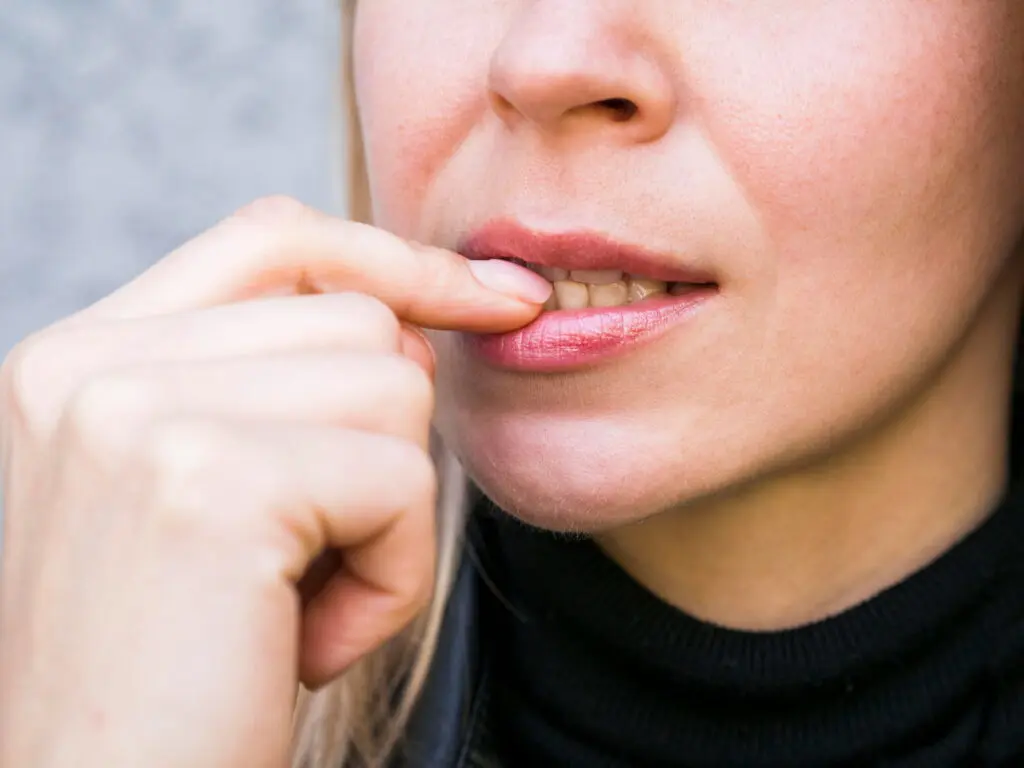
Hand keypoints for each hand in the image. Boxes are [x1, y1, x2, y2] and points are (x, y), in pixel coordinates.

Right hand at [0, 197, 549, 767]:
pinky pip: (403, 479)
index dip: (392, 259)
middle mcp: (93, 364)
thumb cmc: (184, 665)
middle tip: (303, 561)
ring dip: (388, 516)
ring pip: (393, 390)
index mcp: (84, 355)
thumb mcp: (212, 496)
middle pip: (358, 321)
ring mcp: (140, 413)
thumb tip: (420, 321)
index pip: (273, 239)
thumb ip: (282, 384)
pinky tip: (310, 643)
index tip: (492, 296)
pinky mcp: (213, 482)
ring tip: (297, 606)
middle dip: (380, 445)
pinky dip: (395, 573)